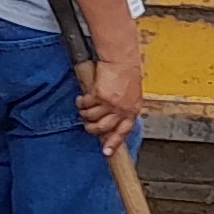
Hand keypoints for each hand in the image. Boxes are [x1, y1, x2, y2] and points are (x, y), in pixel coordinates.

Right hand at [76, 30, 142, 147]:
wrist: (122, 60)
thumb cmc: (128, 75)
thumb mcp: (133, 95)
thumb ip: (126, 108)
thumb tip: (115, 119)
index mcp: (132, 111)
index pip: (123, 132)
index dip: (114, 143)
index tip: (106, 152)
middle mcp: (121, 109)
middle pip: (103, 128)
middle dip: (93, 129)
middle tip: (88, 126)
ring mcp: (109, 103)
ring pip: (92, 117)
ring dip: (85, 115)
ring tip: (83, 110)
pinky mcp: (98, 95)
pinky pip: (85, 105)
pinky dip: (81, 104)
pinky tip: (81, 100)